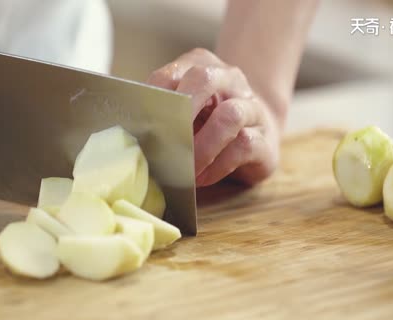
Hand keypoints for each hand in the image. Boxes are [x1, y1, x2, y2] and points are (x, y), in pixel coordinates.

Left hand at [147, 48, 279, 187]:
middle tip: (166, 138)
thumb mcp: (185, 113)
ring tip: (185, 169)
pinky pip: (243, 146)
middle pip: (205, 79)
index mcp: (202, 67)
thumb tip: (127, 132)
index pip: (172, 74)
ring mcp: (251, 108)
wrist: (258, 135)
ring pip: (230, 115)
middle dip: (182, 108)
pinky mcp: (265, 140)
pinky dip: (217, 166)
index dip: (154, 97)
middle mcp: (230, 80)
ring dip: (202, 146)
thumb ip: (162, 115)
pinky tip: (201, 179)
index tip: (138, 123)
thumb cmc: (209, 125)